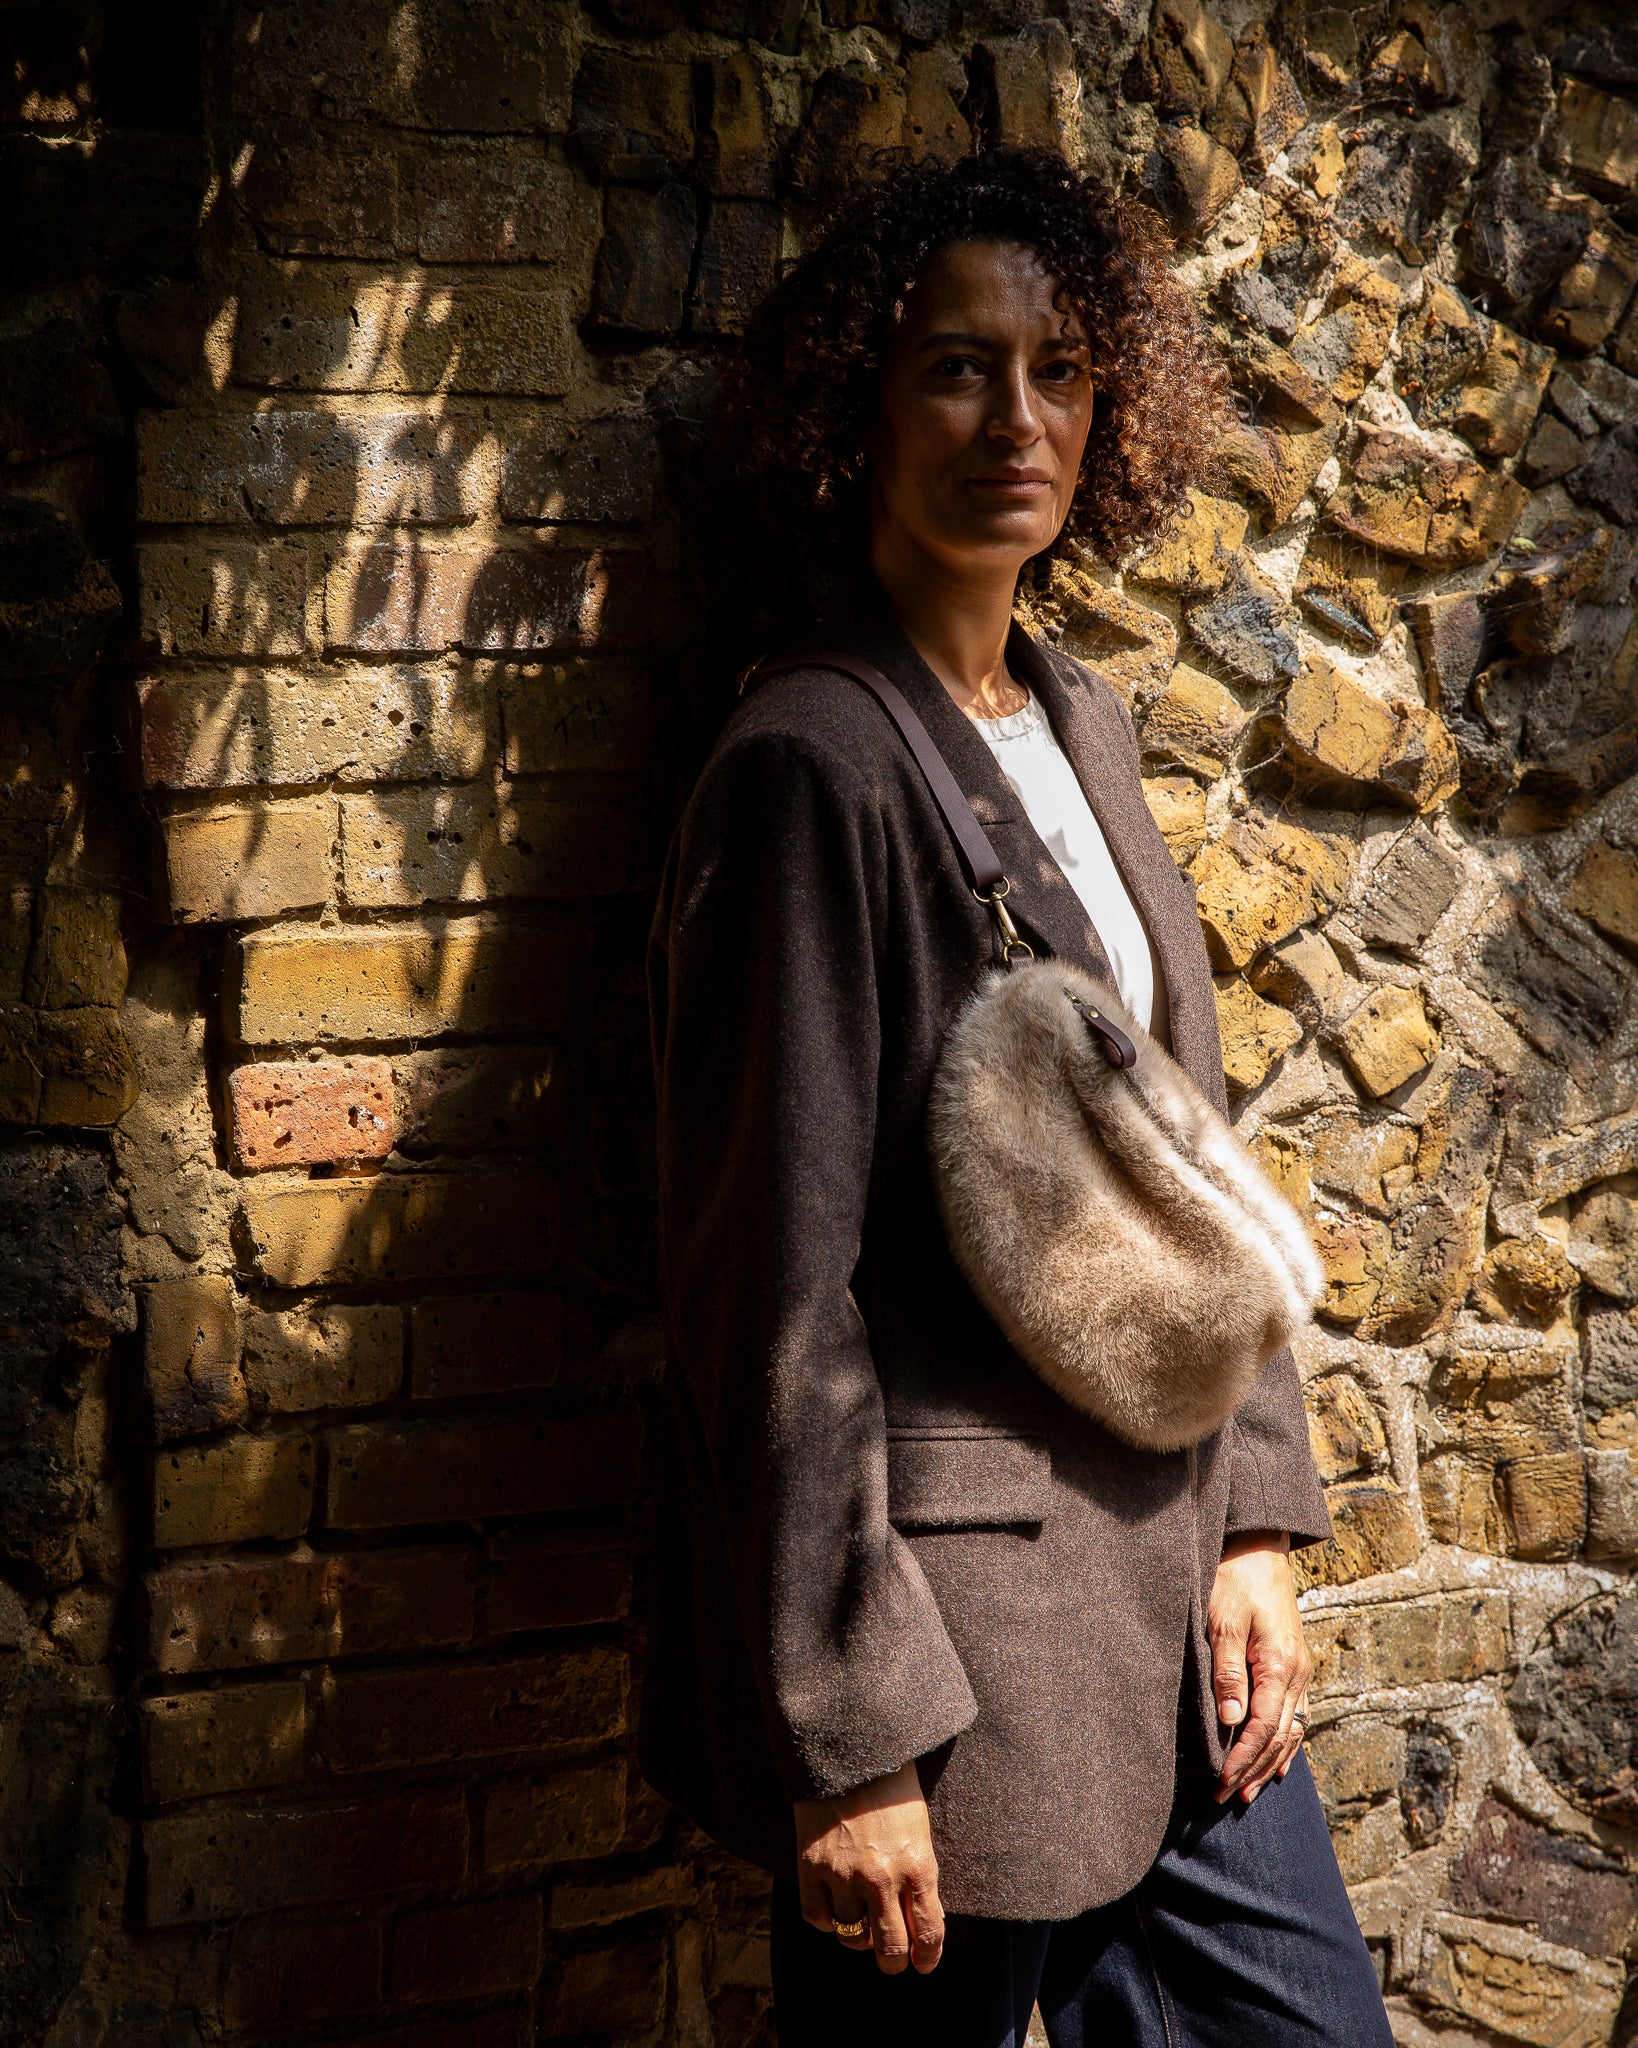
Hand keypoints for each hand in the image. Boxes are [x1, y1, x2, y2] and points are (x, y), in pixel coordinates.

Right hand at [794, 1762, 944, 1974]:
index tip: (923, 1963)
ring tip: (861, 1923)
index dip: (927, 1957)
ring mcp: (844, 1875)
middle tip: (892, 1958)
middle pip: (890, 1949)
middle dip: (894, 1961)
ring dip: (859, 1937)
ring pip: (852, 1937)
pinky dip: (826, 1919)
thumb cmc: (892, 1786)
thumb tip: (923, 1922)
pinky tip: (834, 1907)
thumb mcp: (919, 1831)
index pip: (928, 1933)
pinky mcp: (811, 1866)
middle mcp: (882, 1878)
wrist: (849, 1749)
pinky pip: (817, 1918)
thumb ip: (921, 1877)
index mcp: (918, 1866)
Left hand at [1209, 1531, 1310, 1805]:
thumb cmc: (1234, 1578)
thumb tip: (1230, 1721)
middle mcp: (1296, 1672)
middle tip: (1226, 1797)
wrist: (1258, 1544)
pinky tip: (1279, 1760)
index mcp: (1279, 1664)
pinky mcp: (1293, 1661)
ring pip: (1290, 1728)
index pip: (1262, 1727)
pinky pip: (1295, 1712)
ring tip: (1249, 1789)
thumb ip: (1228, 1672)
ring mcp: (1299, 1668)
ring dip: (1270, 1761)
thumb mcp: (1222, 1622)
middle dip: (1253, 1769)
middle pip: (1279, 1735)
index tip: (1220, 1783)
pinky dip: (1286, 1741)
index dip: (1242, 1759)